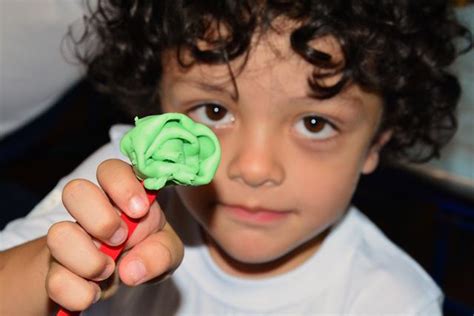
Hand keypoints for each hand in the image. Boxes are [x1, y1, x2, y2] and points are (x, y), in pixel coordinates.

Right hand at [45, 159, 183, 311]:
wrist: (117, 277)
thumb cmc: (146, 250)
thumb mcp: (166, 250)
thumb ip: (161, 253)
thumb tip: (132, 269)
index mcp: (120, 194)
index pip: (111, 170)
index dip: (123, 186)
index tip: (139, 210)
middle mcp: (89, 209)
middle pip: (75, 190)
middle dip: (101, 219)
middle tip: (121, 239)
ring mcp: (68, 237)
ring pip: (58, 234)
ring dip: (89, 260)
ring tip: (109, 270)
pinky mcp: (55, 269)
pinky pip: (55, 280)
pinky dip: (80, 293)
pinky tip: (95, 291)